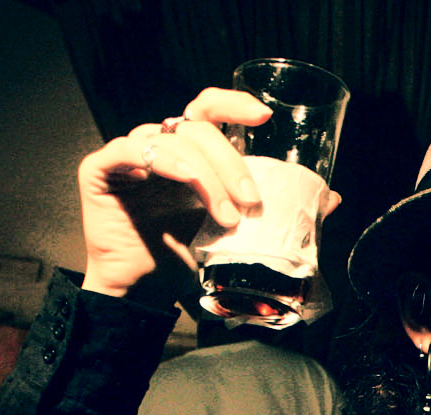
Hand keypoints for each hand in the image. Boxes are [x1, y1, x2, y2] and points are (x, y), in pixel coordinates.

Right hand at [75, 88, 341, 306]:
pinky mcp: (99, 168)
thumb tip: (331, 199)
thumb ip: (275, 212)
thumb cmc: (183, 260)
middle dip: (231, 162)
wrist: (140, 294)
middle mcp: (158, 146)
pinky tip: (179, 183)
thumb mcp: (235, 233)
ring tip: (225, 216)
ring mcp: (127, 155)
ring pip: (171, 140)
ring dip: (205, 175)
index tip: (264, 117)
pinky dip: (161, 164)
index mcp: (188, 153)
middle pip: (198, 129)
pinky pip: (128, 151)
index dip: (234, 105)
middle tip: (250, 200)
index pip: (208, 110)